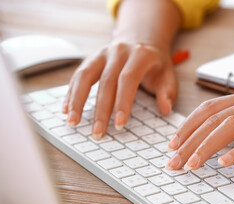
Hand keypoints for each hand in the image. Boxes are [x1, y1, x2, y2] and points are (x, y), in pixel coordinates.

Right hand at [62, 41, 176, 137]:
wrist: (141, 40)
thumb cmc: (155, 63)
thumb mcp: (167, 74)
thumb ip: (167, 92)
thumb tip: (166, 109)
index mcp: (140, 55)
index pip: (128, 79)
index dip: (123, 102)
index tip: (120, 124)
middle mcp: (119, 51)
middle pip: (106, 81)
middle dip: (100, 110)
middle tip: (97, 133)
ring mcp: (102, 53)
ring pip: (85, 76)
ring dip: (77, 100)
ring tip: (72, 122)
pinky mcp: (91, 58)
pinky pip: (78, 75)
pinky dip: (71, 92)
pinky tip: (66, 109)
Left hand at [166, 90, 233, 169]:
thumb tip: (214, 138)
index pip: (208, 109)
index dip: (187, 126)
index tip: (172, 143)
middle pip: (213, 119)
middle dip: (188, 141)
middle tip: (173, 161)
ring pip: (229, 128)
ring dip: (205, 147)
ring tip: (191, 165)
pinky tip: (224, 164)